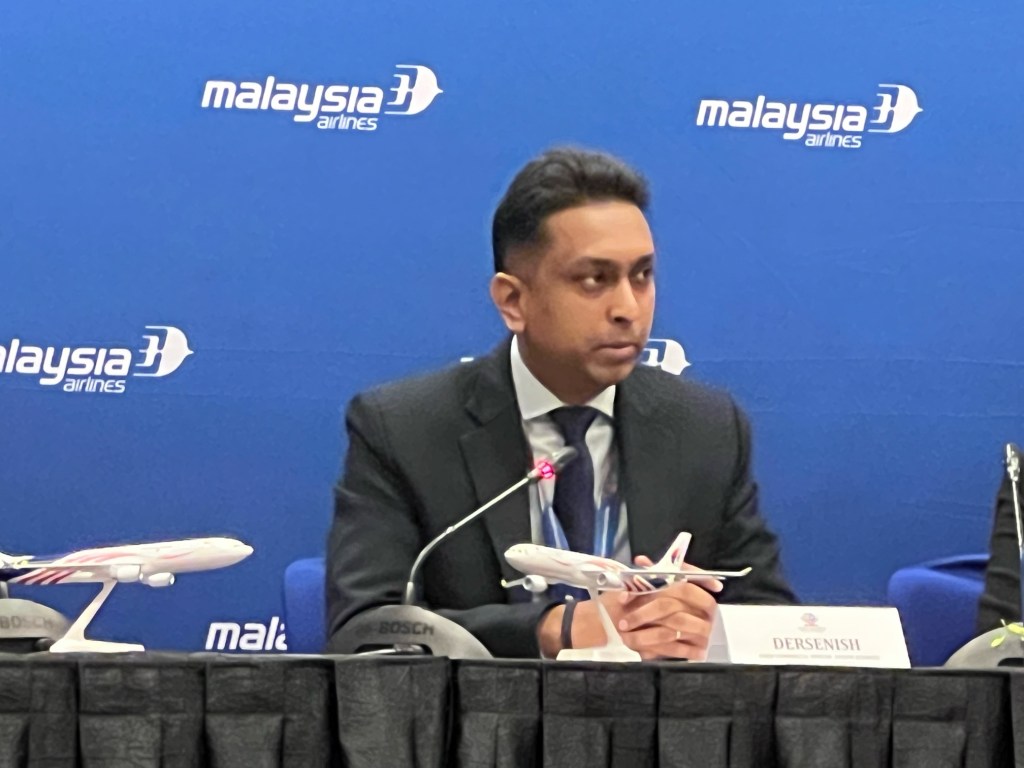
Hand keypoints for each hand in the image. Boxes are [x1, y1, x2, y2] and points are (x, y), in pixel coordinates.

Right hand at [537, 554, 721, 659]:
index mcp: (642, 584)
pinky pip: (671, 647)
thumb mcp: (630, 585)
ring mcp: (643, 623)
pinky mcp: (642, 644)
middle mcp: (642, 600)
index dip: (699, 578)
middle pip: (681, 600)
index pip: (676, 576)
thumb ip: (652, 578)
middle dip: (701, 607)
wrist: (588, 626)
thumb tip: (680, 571)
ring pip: (679, 625)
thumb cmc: (610, 604)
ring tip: (707, 635)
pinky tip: (697, 651)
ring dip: (696, 631)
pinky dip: (686, 650)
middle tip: (713, 614)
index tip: (717, 584)